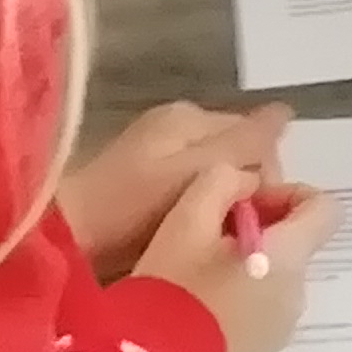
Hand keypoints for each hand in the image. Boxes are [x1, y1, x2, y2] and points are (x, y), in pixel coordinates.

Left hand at [58, 100, 288, 274]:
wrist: (62, 239)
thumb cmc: (130, 205)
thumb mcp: (195, 170)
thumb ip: (243, 143)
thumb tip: (289, 110)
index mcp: (190, 116)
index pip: (257, 139)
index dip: (268, 178)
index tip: (261, 218)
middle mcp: (176, 128)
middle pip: (237, 158)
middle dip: (246, 193)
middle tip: (238, 235)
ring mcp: (157, 156)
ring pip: (217, 180)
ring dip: (223, 207)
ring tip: (217, 241)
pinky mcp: (143, 186)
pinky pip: (191, 195)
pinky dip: (199, 214)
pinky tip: (194, 239)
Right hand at [132, 159, 334, 351]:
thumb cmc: (172, 288)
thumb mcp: (186, 218)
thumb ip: (223, 182)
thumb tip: (248, 184)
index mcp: (290, 257)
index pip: (325, 209)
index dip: (289, 194)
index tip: (245, 203)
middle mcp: (298, 293)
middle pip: (295, 245)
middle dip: (257, 230)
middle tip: (204, 236)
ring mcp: (282, 328)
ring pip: (275, 278)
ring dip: (245, 264)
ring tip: (192, 273)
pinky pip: (261, 309)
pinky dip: (239, 297)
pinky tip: (195, 305)